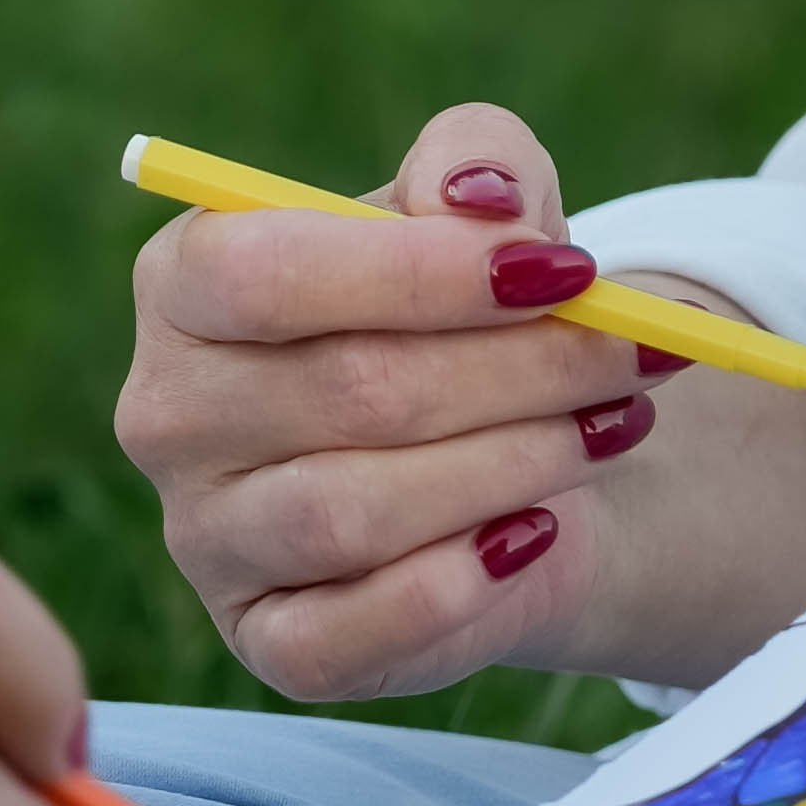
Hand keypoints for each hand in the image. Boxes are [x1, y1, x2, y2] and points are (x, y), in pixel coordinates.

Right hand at [115, 101, 805, 703]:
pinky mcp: (267, 641)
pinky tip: (536, 535)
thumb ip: (479, 164)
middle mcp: (169, 412)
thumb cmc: (466, 318)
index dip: (420, 272)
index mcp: (185, 281)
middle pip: (344, 391)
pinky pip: (347, 635)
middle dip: (520, 370)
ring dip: (513, 466)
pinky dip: (458, 588)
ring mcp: (205, 538)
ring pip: (352, 513)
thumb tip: (483, 199)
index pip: (261, 271)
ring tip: (612, 431)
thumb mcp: (483, 212)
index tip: (564, 271)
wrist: (505, 460)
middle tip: (636, 355)